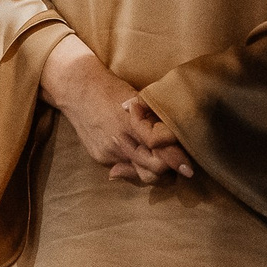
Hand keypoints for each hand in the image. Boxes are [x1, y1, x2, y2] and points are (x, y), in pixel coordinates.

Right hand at [39, 35, 194, 187]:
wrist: (78, 90)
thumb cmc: (112, 89)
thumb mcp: (138, 100)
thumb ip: (155, 122)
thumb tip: (174, 143)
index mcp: (132, 124)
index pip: (159, 151)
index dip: (176, 160)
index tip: (189, 169)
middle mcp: (120, 142)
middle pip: (152, 170)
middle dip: (169, 171)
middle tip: (181, 167)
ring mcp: (109, 153)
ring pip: (140, 176)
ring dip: (154, 173)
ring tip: (163, 164)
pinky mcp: (100, 158)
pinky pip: (125, 171)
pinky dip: (136, 167)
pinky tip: (140, 156)